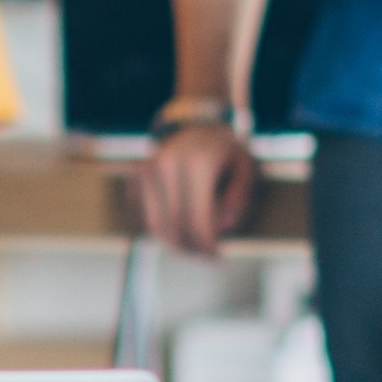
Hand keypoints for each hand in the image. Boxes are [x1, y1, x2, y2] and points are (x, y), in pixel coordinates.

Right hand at [131, 120, 257, 255]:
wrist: (195, 124)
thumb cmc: (225, 152)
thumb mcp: (246, 167)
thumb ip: (240, 197)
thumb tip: (225, 226)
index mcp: (197, 163)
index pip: (197, 219)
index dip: (206, 245)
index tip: (216, 257)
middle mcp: (167, 164)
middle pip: (174, 226)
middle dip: (191, 249)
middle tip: (205, 256)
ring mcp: (147, 168)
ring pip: (155, 225)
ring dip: (173, 243)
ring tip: (192, 246)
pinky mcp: (135, 174)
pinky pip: (142, 216)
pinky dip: (158, 230)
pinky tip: (177, 228)